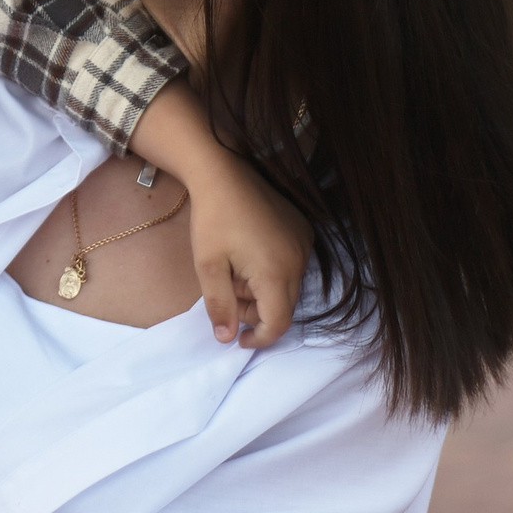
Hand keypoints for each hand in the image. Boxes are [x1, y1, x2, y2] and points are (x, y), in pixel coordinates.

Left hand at [182, 158, 311, 348]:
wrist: (223, 173)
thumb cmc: (212, 220)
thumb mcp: (208, 266)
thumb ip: (220, 306)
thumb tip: (226, 339)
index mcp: (276, 272)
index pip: (278, 323)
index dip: (258, 338)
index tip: (237, 338)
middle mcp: (299, 260)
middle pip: (284, 306)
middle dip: (255, 312)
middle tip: (228, 296)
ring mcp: (304, 244)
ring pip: (287, 286)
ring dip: (262, 290)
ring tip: (234, 270)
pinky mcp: (303, 230)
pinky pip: (292, 265)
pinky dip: (271, 271)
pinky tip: (248, 255)